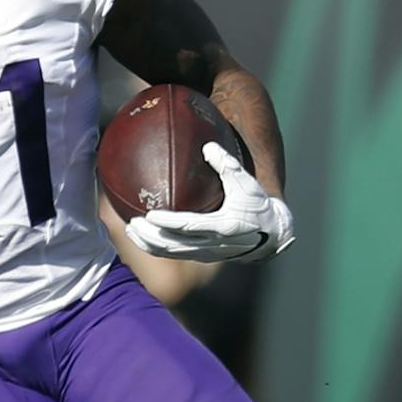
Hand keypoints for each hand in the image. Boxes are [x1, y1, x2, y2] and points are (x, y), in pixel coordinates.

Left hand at [126, 141, 295, 262]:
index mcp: (223, 226)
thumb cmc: (256, 205)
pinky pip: (175, 253)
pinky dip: (157, 247)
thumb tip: (206, 146)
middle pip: (174, 245)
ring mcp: (206, 253)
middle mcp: (212, 244)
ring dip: (149, 244)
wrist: (271, 234)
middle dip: (151, 236)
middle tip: (132, 222)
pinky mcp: (202, 256)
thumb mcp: (246, 182)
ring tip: (130, 230)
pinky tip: (142, 237)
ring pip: (171, 253)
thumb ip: (227, 164)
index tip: (149, 215)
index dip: (168, 223)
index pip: (189, 226)